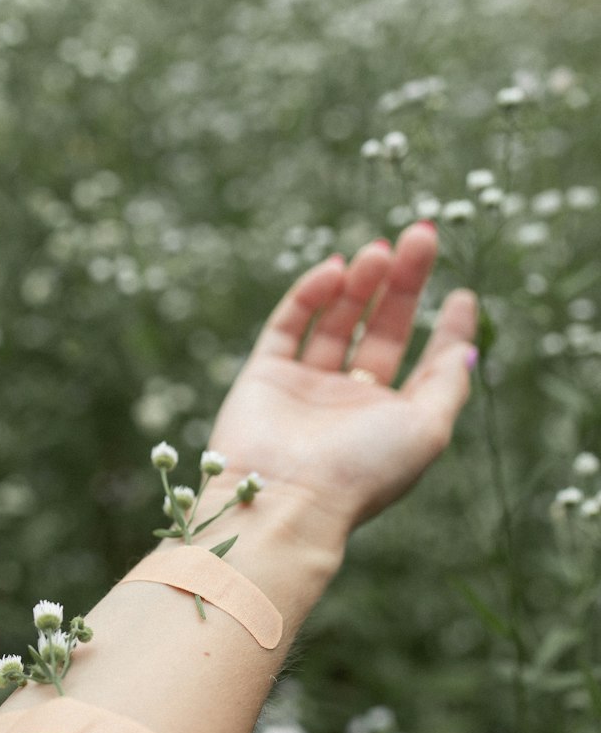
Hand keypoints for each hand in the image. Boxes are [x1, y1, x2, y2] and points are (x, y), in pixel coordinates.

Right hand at [207, 223, 477, 532]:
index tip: (461, 292)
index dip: (444, 327)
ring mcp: (305, 386)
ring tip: (380, 248)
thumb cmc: (363, 470)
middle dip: (402, 282)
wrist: (286, 498)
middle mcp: (349, 401)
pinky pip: (289, 325)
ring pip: (337, 319)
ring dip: (361, 281)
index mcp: (390, 419)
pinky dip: (311, 294)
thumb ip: (448, 383)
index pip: (422, 362)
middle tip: (421, 235)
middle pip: (381, 328)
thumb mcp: (427, 429)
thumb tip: (467, 347)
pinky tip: (338, 269)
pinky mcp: (265, 374)